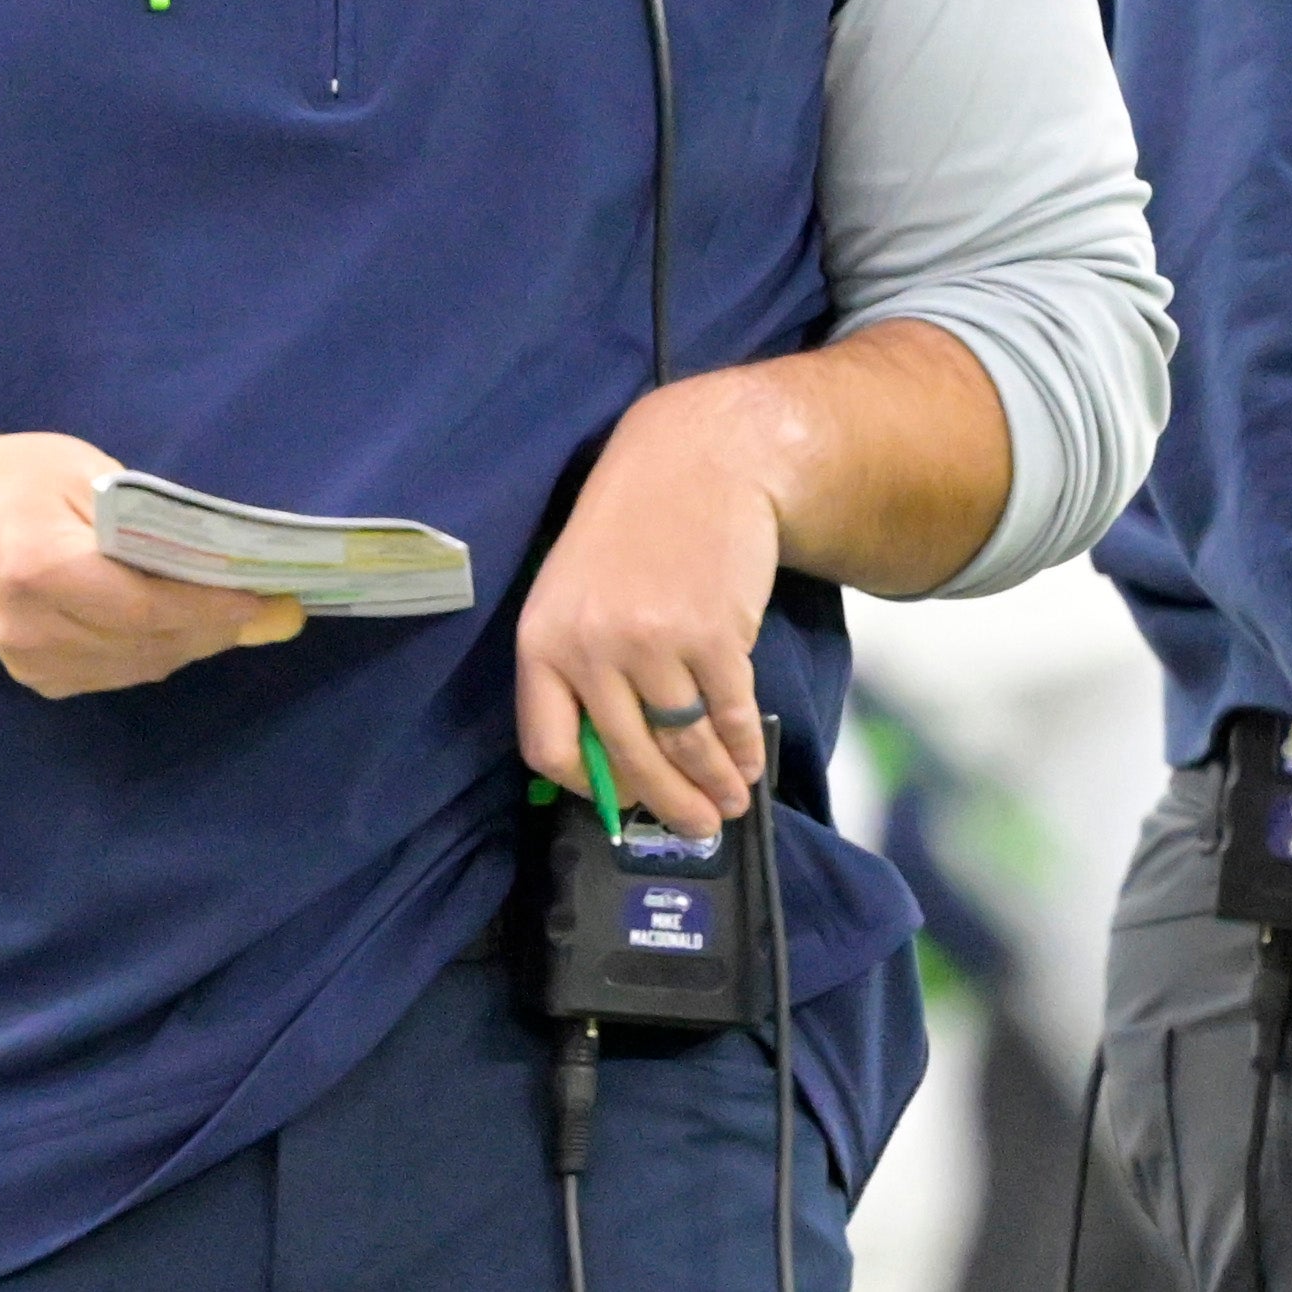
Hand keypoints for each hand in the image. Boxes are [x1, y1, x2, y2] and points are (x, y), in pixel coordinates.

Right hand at [0, 432, 303, 697]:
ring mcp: (29, 662)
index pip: (146, 607)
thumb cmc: (17, 477)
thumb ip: (154, 521)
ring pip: (141, 666)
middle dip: (217, 626)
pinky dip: (159, 650)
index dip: (213, 608)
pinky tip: (181, 623)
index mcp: (39, 569)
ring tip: (237, 612)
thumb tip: (228, 563)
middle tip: (273, 606)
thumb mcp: (85, 470)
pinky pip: (118, 674)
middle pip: (149, 643)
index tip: (270, 598)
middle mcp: (31, 628)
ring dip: (195, 642)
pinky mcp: (35, 679)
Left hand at [516, 374, 787, 839]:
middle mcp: (590, 648)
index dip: (588, 787)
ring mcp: (653, 643)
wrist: (697, 462)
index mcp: (542, 641)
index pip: (548, 747)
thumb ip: (579, 667)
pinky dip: (743, 749)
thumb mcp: (575, 591)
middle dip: (668, 804)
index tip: (620, 802)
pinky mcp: (713, 636)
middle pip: (628, 758)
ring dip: (713, 785)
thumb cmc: (631, 531)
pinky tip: (749, 762)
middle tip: (696, 829)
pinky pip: (728, 715)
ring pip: (684, 743)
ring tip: (730, 804)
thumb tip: (609, 761)